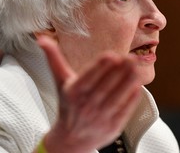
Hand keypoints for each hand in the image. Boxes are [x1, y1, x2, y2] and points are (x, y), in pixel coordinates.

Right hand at [37, 36, 140, 152]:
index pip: (87, 78)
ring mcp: (100, 117)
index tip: (111, 55)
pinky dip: (131, 98)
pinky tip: (137, 85)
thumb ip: (54, 59)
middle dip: (119, 71)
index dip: (99, 67)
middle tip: (131, 57)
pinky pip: (123, 111)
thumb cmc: (67, 104)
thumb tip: (42, 39)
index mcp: (72, 92)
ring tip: (137, 67)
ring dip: (128, 82)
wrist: (70, 138)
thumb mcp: (59, 81)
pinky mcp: (112, 126)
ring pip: (116, 97)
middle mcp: (86, 105)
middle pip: (105, 86)